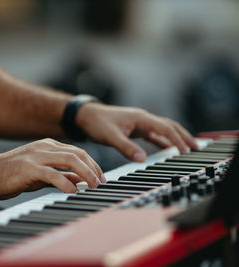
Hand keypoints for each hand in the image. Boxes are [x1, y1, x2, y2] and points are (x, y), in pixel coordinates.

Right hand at [0, 138, 105, 198]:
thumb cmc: (13, 174)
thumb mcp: (41, 173)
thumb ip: (60, 174)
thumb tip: (80, 180)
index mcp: (48, 146)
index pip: (77, 151)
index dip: (92, 164)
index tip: (100, 177)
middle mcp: (44, 147)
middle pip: (77, 154)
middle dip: (93, 168)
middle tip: (100, 183)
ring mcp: (36, 156)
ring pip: (69, 160)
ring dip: (85, 173)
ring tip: (92, 186)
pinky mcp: (28, 168)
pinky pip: (52, 174)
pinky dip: (66, 182)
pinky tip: (73, 191)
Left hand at [76, 103, 197, 161]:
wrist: (85, 116)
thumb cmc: (97, 123)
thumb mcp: (110, 136)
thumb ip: (126, 147)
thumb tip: (142, 159)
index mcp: (141, 118)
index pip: (165, 128)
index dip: (177, 140)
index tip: (186, 151)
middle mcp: (143, 118)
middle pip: (169, 126)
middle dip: (183, 136)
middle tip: (196, 148)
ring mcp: (139, 123)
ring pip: (163, 129)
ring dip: (175, 137)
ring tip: (187, 148)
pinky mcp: (135, 128)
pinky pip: (153, 134)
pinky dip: (163, 140)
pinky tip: (168, 148)